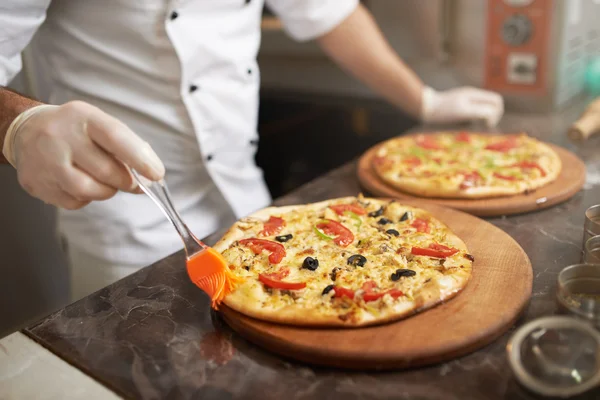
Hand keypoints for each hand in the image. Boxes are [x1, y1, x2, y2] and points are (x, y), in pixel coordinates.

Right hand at [3, 101, 164, 209]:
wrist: (26, 131)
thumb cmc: (75, 130)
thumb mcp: (99, 125)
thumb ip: (126, 146)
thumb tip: (151, 175)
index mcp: (83, 117)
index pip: (116, 138)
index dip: (140, 159)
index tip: (157, 174)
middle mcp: (60, 136)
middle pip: (106, 171)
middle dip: (126, 181)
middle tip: (131, 182)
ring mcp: (45, 161)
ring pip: (89, 190)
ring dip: (106, 191)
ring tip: (104, 182)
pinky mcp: (36, 183)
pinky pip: (74, 202)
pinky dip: (86, 198)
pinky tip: (80, 183)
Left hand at [421, 86, 503, 126]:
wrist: (424, 108)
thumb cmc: (443, 111)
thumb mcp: (463, 111)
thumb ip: (481, 111)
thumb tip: (493, 115)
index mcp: (474, 94)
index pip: (497, 101)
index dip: (497, 113)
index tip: (486, 124)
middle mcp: (472, 96)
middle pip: (492, 105)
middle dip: (491, 116)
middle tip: (481, 126)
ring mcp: (466, 101)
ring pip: (484, 109)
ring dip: (483, 119)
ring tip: (473, 125)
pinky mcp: (459, 107)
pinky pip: (474, 113)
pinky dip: (474, 120)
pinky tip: (464, 124)